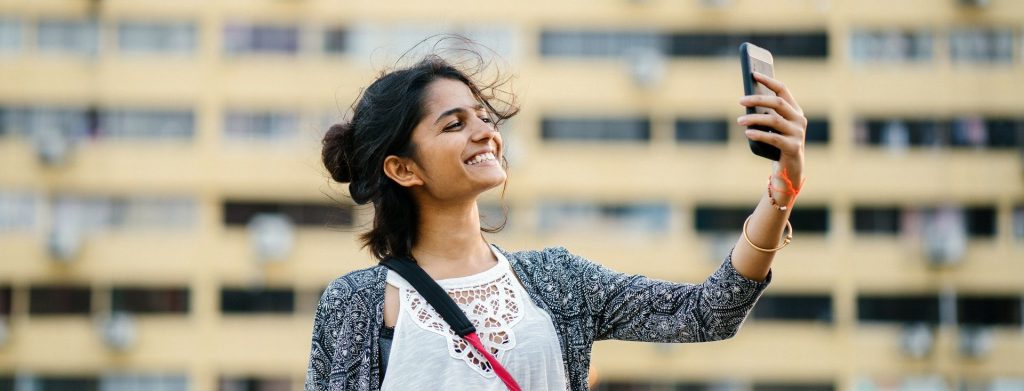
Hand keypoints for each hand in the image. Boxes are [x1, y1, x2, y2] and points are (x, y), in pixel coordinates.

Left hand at [737, 72, 806, 205]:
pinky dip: (759, 134)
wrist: (789, 170)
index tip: (753, 74)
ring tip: (739, 120)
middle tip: (740, 100)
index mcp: (795, 111)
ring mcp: (798, 134)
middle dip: (758, 99)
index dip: (768, 81)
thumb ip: (766, 114)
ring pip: (774, 120)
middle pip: (778, 103)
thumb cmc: (777, 145)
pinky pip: (774, 138)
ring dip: (754, 119)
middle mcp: (799, 119)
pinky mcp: (793, 147)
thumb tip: (746, 100)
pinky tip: (748, 133)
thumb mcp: (772, 128)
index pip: (783, 90)